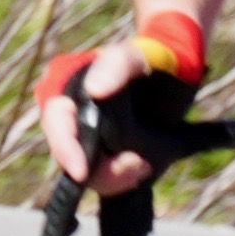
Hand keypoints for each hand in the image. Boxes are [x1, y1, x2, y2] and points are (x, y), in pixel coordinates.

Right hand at [34, 11, 205, 194]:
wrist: (178, 75)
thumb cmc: (152, 59)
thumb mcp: (137, 56)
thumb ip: (117, 65)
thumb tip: (94, 90)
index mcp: (67, 88)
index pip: (56, 121)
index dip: (64, 148)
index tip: (81, 171)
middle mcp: (72, 117)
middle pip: (70, 154)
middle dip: (100, 169)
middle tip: (137, 166)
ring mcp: (89, 139)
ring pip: (87, 172)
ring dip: (115, 177)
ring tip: (144, 165)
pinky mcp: (106, 156)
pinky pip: (104, 178)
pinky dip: (121, 179)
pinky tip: (141, 168)